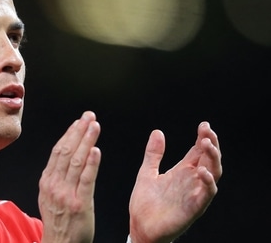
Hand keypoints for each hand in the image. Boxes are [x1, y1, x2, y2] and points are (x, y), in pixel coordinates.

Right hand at [38, 111, 101, 242]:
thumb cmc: (59, 222)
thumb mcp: (49, 196)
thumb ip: (55, 177)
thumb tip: (62, 158)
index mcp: (47, 181)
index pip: (58, 151)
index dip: (69, 134)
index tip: (78, 121)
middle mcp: (55, 185)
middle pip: (67, 151)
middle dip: (79, 131)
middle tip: (89, 117)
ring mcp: (66, 194)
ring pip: (76, 161)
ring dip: (86, 141)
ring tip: (94, 126)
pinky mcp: (80, 204)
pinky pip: (86, 180)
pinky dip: (91, 163)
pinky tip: (96, 150)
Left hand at [129, 122, 221, 242]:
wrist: (139, 227)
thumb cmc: (145, 203)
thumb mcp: (147, 172)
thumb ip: (154, 154)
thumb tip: (158, 132)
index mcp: (182, 172)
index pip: (198, 152)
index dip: (203, 138)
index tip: (204, 125)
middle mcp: (191, 181)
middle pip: (209, 160)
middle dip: (211, 144)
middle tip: (207, 131)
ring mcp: (194, 194)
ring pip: (213, 174)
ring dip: (213, 159)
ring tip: (207, 145)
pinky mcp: (193, 208)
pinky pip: (206, 195)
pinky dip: (207, 183)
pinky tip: (202, 172)